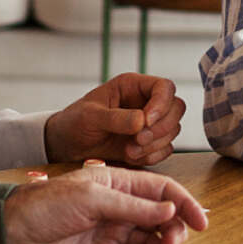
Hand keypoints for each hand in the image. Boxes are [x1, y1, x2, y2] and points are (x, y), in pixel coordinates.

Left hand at [3, 166, 208, 243]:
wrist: (10, 234)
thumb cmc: (45, 205)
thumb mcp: (92, 198)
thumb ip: (133, 207)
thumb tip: (170, 212)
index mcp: (119, 184)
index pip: (163, 192)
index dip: (185, 205)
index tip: (202, 222)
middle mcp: (120, 209)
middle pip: (162, 221)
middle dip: (172, 234)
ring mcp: (112, 234)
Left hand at [45, 73, 183, 165]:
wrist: (66, 146)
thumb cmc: (74, 122)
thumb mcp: (90, 116)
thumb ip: (116, 118)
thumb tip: (142, 121)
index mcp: (132, 87)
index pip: (164, 87)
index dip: (162, 104)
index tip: (146, 121)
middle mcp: (145, 102)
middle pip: (176, 108)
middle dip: (161, 127)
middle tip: (138, 139)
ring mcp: (149, 124)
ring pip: (173, 130)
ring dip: (154, 144)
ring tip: (129, 150)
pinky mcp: (148, 143)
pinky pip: (165, 149)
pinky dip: (152, 156)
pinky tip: (131, 156)